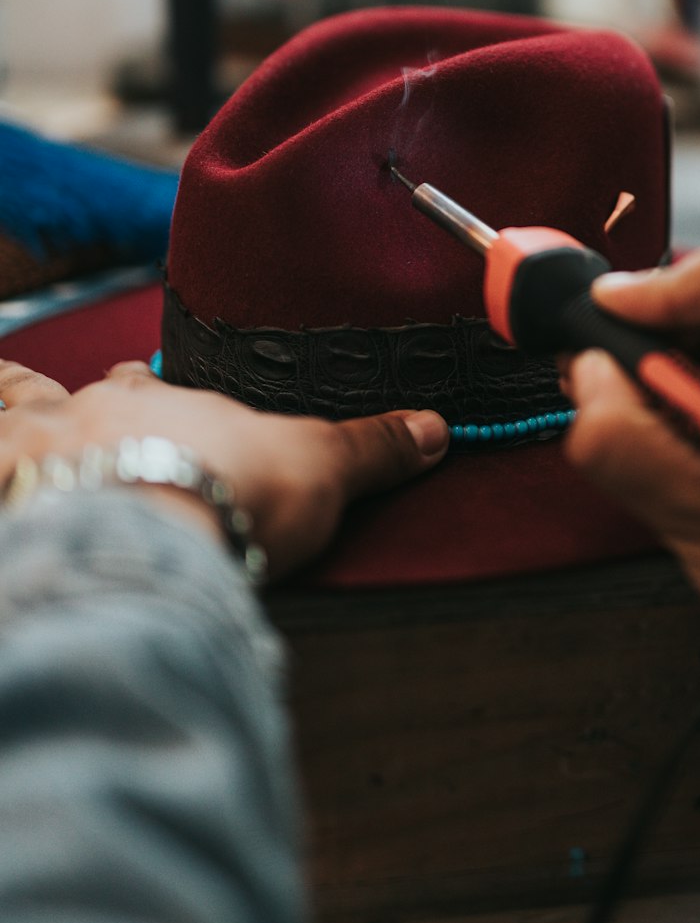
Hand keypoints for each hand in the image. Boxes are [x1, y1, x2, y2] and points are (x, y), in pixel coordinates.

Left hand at [0, 359, 448, 579]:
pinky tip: (3, 489)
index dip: (139, 391)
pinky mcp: (7, 498)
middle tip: (48, 416)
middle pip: (53, 396)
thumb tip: (434, 427)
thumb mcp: (321, 466)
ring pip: (7, 416)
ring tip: (9, 427)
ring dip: (7, 416)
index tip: (138, 390)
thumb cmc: (232, 492)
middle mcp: (84, 418)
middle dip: (49, 403)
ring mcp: (31, 457)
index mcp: (156, 403)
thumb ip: (372, 448)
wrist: (152, 537)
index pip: (140, 385)